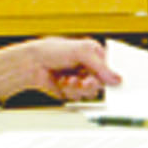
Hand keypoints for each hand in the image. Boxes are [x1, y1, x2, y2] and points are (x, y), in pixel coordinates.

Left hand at [0, 38, 121, 103]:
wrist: (31, 63)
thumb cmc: (52, 50)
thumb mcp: (81, 51)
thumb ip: (101, 66)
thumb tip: (116, 78)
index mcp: (94, 54)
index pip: (110, 69)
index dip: (108, 76)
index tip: (103, 80)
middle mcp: (88, 67)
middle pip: (100, 84)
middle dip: (89, 83)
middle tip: (83, 81)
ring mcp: (79, 79)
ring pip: (89, 93)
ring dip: (78, 87)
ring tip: (68, 79)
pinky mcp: (71, 90)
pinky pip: (78, 97)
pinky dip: (69, 91)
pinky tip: (62, 82)